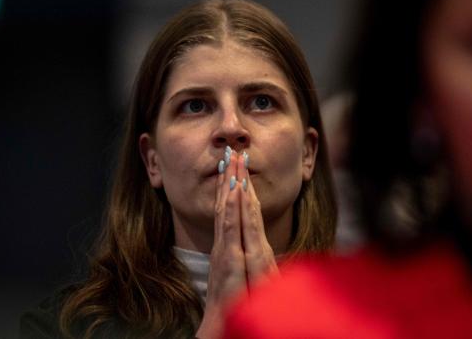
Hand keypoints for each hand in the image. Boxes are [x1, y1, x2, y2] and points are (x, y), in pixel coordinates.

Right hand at [196, 148, 277, 338]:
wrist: (221, 330)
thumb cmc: (233, 309)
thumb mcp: (244, 281)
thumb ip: (245, 264)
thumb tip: (250, 249)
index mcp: (230, 250)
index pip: (233, 214)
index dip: (233, 190)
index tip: (235, 166)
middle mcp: (227, 248)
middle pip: (230, 207)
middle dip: (232, 178)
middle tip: (233, 151)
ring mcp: (227, 253)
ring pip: (230, 212)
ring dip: (231, 185)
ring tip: (232, 161)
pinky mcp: (229, 262)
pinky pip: (230, 230)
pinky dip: (230, 208)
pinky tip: (232, 191)